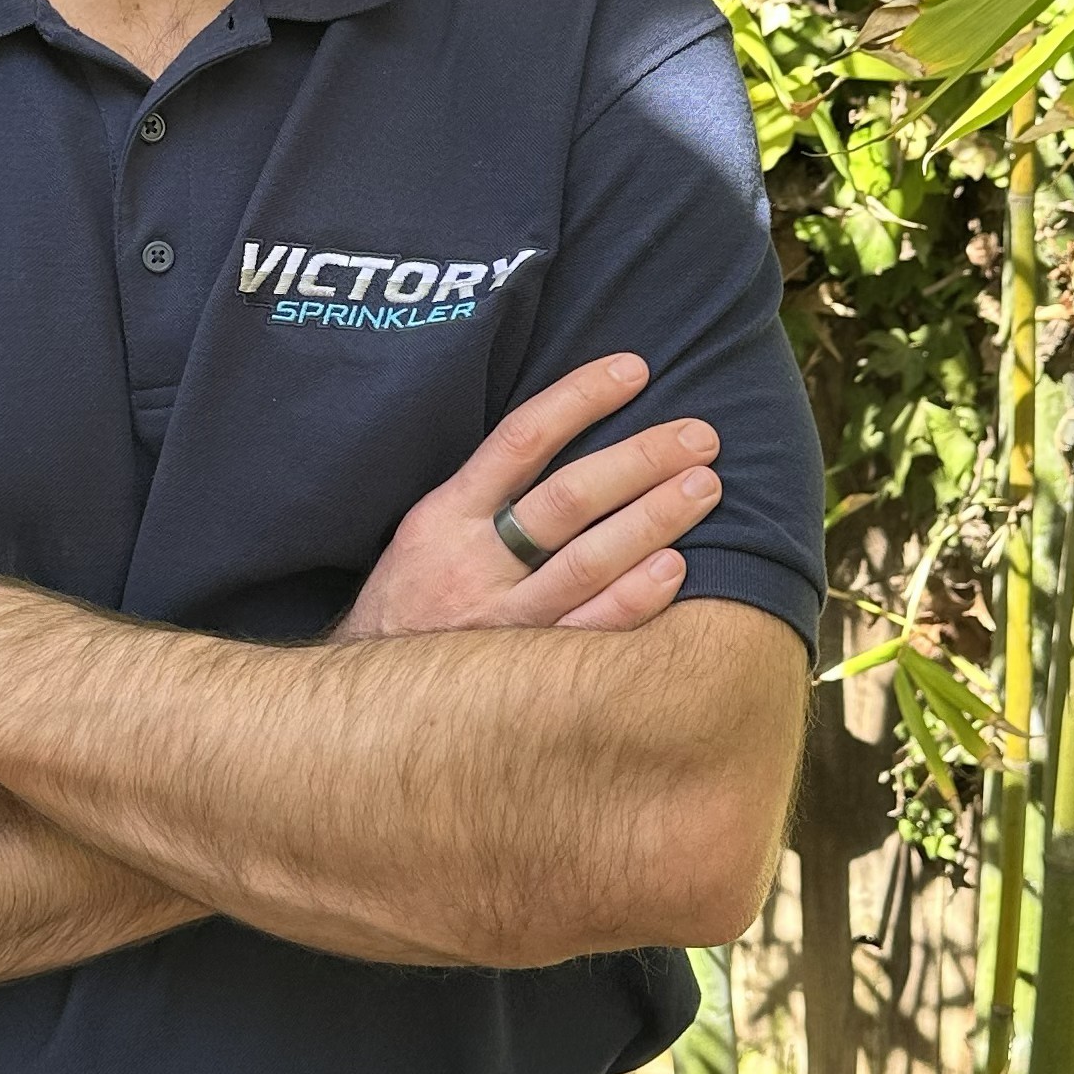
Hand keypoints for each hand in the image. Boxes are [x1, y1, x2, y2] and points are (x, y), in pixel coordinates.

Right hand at [340, 353, 720, 639]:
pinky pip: (589, 632)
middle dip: (638, 461)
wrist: (369, 705)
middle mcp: (471, 565)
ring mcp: (500, 623)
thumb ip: (486, 492)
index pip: (520, 439)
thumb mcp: (427, 532)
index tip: (634, 369)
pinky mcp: (524, 674)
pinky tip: (675, 568)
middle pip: (566, 500)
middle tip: (699, 436)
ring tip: (704, 487)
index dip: (580, 399)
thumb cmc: (412, 602)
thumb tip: (569, 429)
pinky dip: (634, 599)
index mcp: (443, 517)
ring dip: (652, 521)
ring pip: (587, 563)